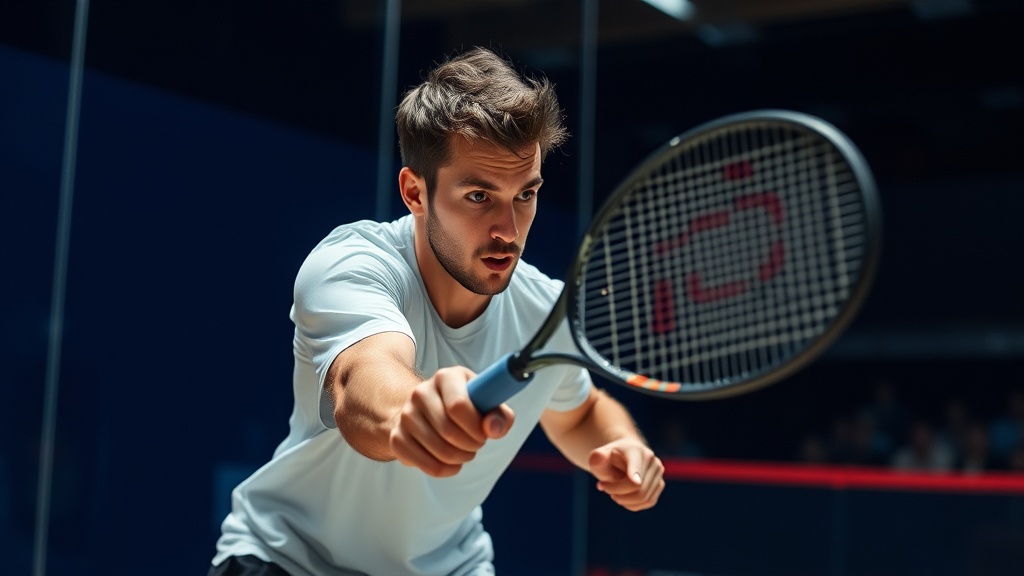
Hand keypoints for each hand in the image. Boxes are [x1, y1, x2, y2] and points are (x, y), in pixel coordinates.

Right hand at [389, 366, 514, 476]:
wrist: (428, 412)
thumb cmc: (466, 408)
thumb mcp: (487, 404)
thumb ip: (500, 415)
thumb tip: (493, 428)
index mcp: (446, 377)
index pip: (458, 405)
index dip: (476, 427)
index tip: (484, 433)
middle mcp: (421, 392)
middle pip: (449, 431)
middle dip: (471, 445)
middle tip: (476, 444)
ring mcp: (406, 415)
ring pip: (439, 452)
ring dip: (460, 458)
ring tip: (464, 451)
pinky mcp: (397, 438)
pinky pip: (426, 465)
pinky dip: (445, 470)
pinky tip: (450, 462)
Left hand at [588, 438, 664, 510]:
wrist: (622, 458)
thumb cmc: (608, 459)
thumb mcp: (598, 456)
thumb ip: (596, 457)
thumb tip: (600, 457)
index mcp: (635, 450)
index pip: (636, 466)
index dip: (636, 474)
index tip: (636, 482)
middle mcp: (651, 460)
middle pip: (638, 487)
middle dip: (617, 492)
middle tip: (602, 487)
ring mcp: (658, 472)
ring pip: (644, 497)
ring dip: (624, 500)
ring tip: (611, 492)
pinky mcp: (659, 484)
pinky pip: (648, 502)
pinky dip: (633, 504)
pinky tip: (622, 497)